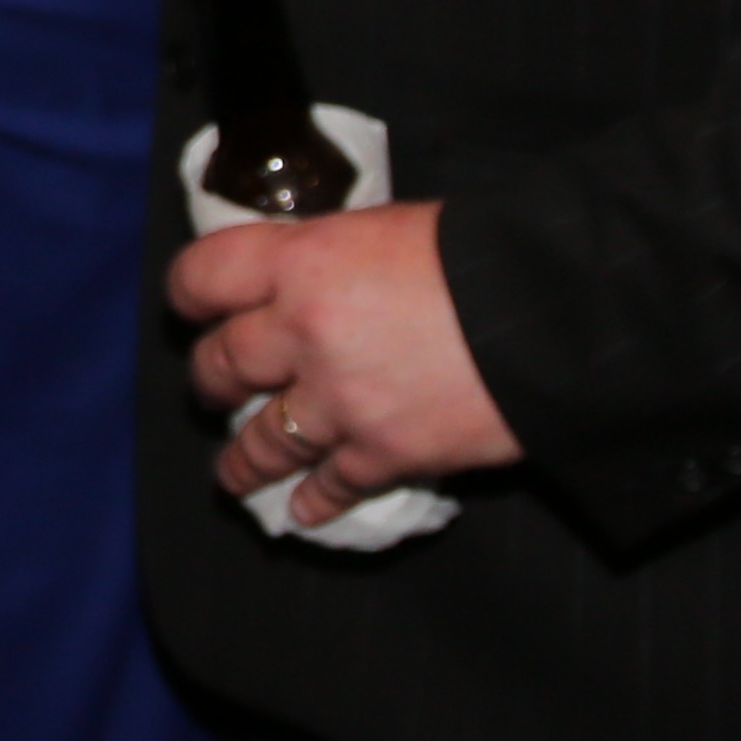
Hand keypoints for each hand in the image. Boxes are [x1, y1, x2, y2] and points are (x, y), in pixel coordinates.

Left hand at [172, 200, 520, 522]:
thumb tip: (316, 276)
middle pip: (224, 363)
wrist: (551, 317)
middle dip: (211, 380)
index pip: (205, 276)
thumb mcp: (387, 229)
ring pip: (263, 439)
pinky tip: (302, 512)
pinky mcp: (384, 452)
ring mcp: (339, 399)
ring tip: (230, 475)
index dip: (189, 294)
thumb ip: (334, 258)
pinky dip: (314, 501)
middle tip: (211, 389)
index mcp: (300, 262)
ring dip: (242, 460)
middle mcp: (303, 332)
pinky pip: (331, 484)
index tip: (189, 309)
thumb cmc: (481, 256)